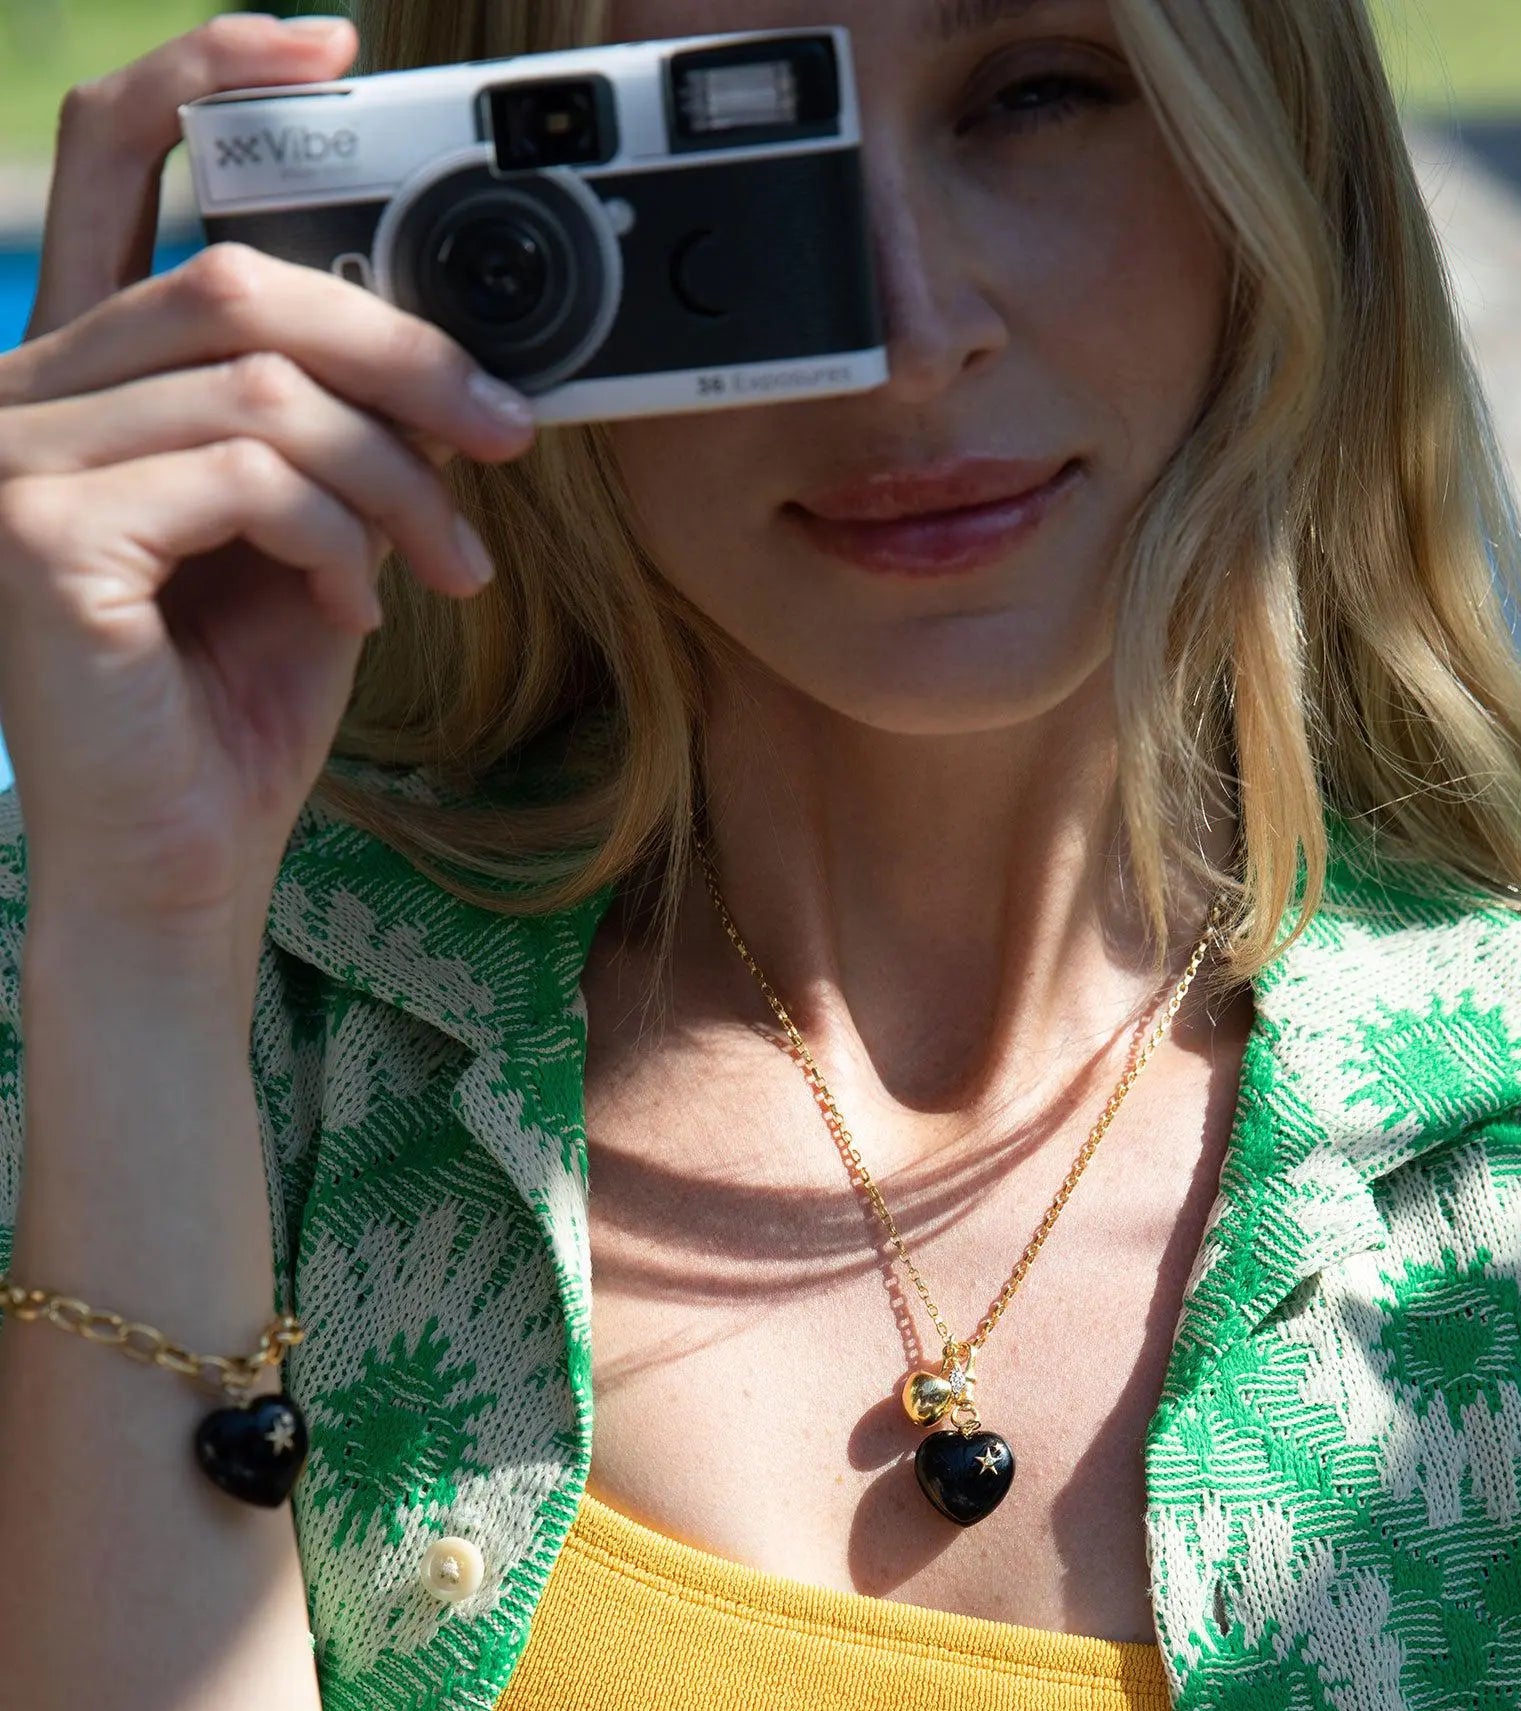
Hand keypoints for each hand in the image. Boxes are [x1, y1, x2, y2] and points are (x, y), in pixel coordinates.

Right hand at [0, 14, 536, 991]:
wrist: (187, 852)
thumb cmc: (242, 694)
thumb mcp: (312, 526)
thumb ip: (338, 422)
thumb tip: (441, 346)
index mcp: (85, 368)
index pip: (114, 159)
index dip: (212, 71)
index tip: (334, 48)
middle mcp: (22, 386)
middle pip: (236, 275)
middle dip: (405, 350)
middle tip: (505, 430)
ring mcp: (14, 455)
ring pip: (265, 387)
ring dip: (396, 478)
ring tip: (448, 564)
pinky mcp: (41, 533)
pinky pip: (248, 476)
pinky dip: (340, 540)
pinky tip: (359, 608)